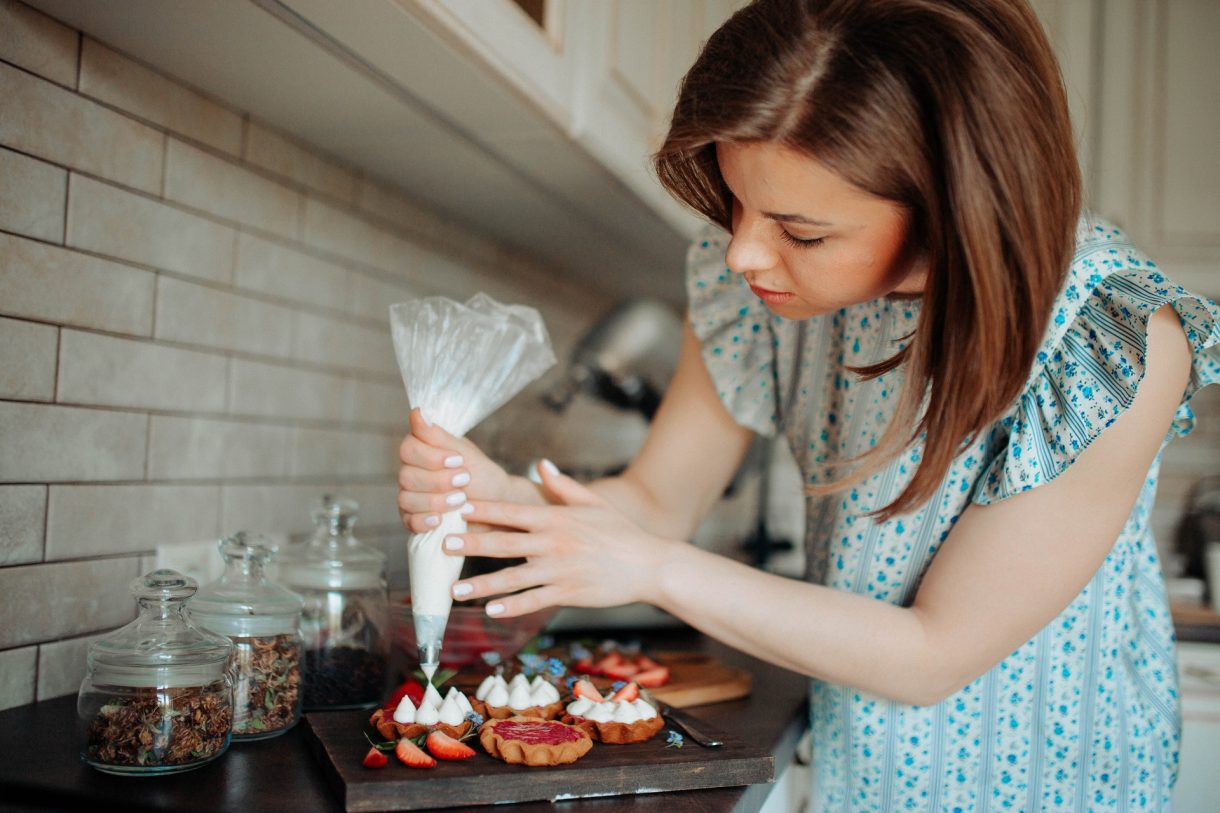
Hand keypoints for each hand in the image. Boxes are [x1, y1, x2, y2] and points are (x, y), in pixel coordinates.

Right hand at [397, 407, 516, 532]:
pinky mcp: (415, 520)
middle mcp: (411, 473)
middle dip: (438, 480)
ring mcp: (410, 498)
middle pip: (406, 475)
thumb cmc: (481, 475)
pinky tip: (441, 519)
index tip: (458, 459)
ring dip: (436, 500)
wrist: (497, 504)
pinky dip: (425, 520)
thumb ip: (437, 435)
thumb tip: (418, 411)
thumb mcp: (464, 453)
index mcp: (420, 452)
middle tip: (465, 480)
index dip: (431, 456)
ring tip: (461, 500)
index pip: (408, 448)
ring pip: (407, 499)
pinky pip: (409, 521)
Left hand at [443, 460, 680, 616]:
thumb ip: (563, 485)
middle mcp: (554, 543)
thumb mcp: (594, 503)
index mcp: (557, 518)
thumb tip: (540, 464)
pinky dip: (511, 607)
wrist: (650, 565)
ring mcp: (561, 570)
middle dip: (472, 544)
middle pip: (505, 543)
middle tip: (444, 544)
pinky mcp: (569, 593)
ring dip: (482, 585)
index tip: (457, 508)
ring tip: (456, 590)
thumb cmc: (622, 532)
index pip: (512, 512)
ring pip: (513, 578)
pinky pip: (534, 601)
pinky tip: (490, 611)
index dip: (483, 510)